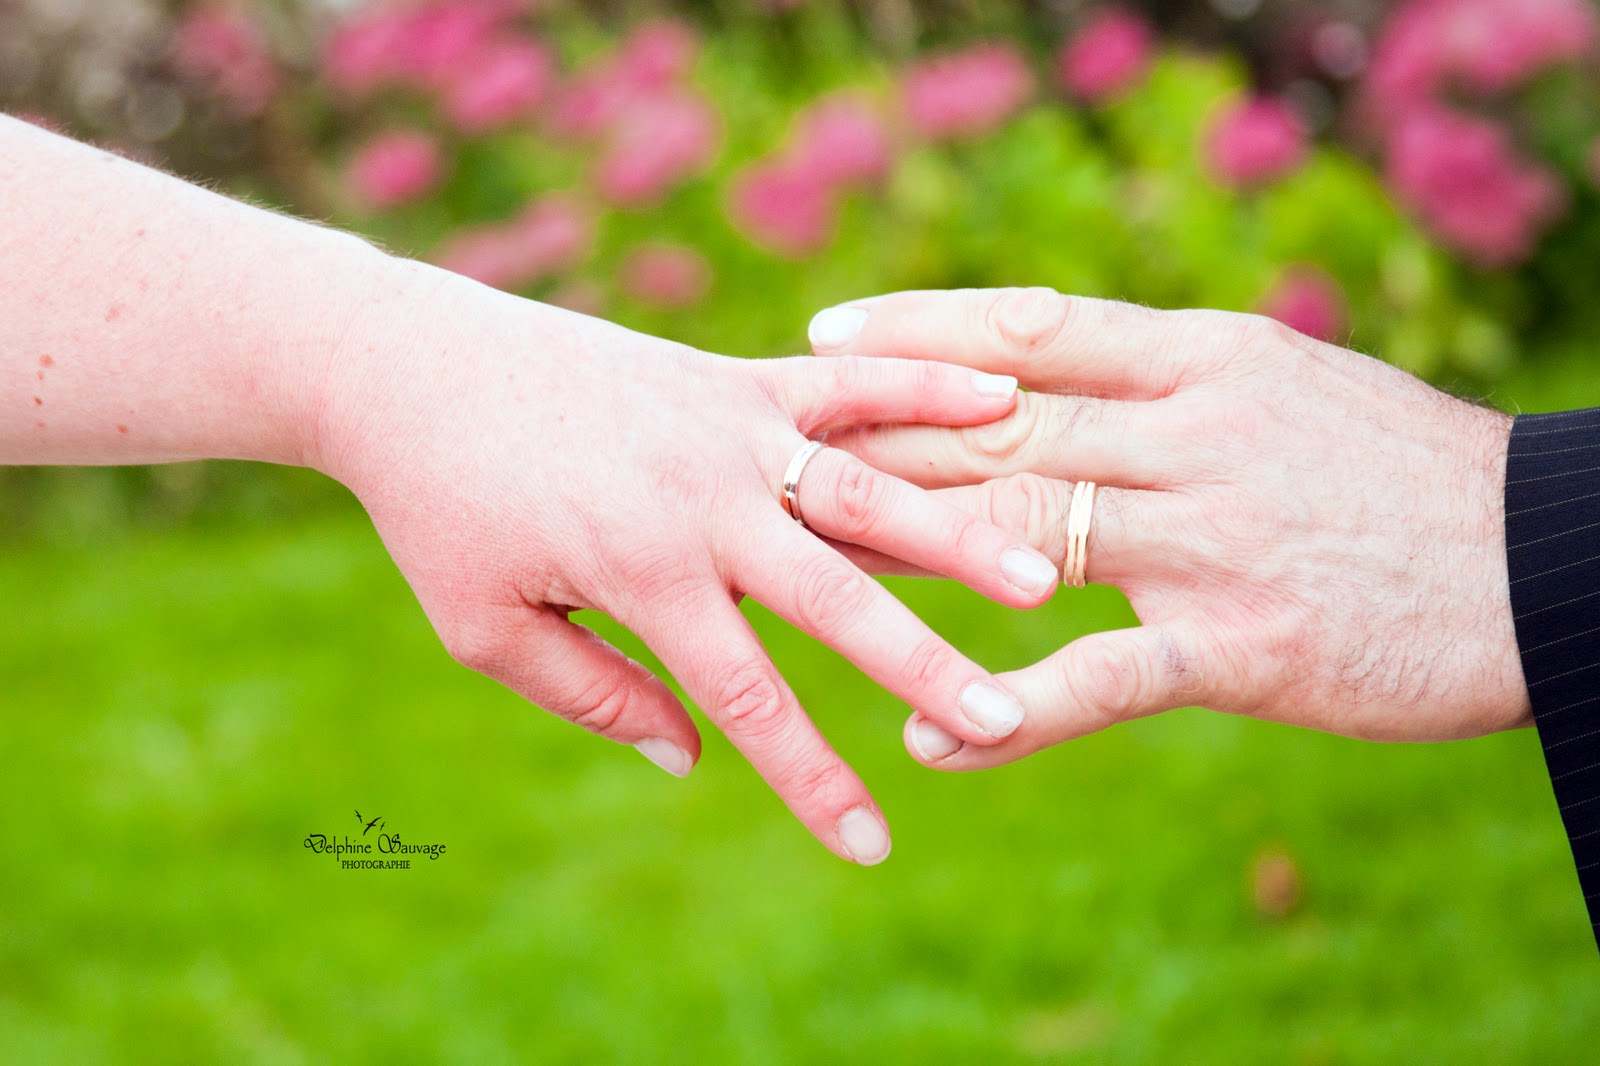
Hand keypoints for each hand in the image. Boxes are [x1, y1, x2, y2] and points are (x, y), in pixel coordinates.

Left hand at [309, 266, 1063, 860]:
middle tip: (1005, 721)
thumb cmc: (442, 508)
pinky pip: (844, 381)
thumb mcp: (486, 626)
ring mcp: (728, 428)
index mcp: (642, 573)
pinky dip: (922, 387)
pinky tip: (1003, 398)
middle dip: (924, 667)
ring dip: (956, 534)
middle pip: (837, 599)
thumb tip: (690, 759)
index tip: (872, 847)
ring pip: (865, 487)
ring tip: (1039, 575)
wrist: (413, 366)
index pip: (749, 697)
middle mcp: (703, 501)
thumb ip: (593, 694)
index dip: (812, 780)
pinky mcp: (733, 375)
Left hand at [806, 288, 1529, 768]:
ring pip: (1020, 531)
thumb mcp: (1287, 392)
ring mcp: (1213, 539)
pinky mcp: (1241, 648)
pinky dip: (1006, 709)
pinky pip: (1096, 679)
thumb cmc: (1404, 476)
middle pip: (996, 427)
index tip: (821, 339)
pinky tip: (929, 734)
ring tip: (802, 570)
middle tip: (766, 453)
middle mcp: (1196, 432)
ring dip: (901, 553)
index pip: (1027, 328)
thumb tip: (1052, 381)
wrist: (1549, 562)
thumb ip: (1168, 385)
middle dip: (871, 442)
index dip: (912, 332)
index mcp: (1208, 357)